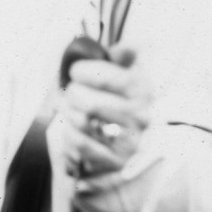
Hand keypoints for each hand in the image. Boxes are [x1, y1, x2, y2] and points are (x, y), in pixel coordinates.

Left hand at [56, 43, 154, 181]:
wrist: (128, 142)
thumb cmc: (121, 99)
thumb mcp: (129, 73)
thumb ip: (125, 56)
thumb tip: (130, 46)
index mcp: (144, 92)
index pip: (113, 78)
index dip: (87, 71)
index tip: (75, 70)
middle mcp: (141, 119)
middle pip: (90, 104)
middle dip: (72, 94)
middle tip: (69, 91)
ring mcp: (130, 144)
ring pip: (82, 125)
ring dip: (67, 114)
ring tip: (67, 109)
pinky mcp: (116, 164)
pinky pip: (78, 147)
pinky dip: (68, 135)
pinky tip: (72, 129)